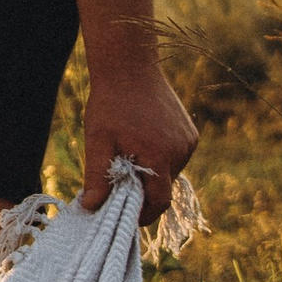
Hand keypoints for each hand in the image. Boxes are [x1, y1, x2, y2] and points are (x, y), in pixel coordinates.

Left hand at [80, 52, 198, 223]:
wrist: (130, 65)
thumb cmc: (110, 103)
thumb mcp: (98, 140)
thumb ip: (97, 176)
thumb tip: (91, 207)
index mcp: (159, 156)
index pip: (158, 202)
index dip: (142, 214)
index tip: (124, 215)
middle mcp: (180, 151)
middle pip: (163, 189)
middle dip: (142, 192)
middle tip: (119, 183)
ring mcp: (188, 141)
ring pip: (169, 173)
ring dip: (151, 174)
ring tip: (129, 156)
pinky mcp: (190, 133)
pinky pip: (175, 158)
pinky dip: (159, 159)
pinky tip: (142, 143)